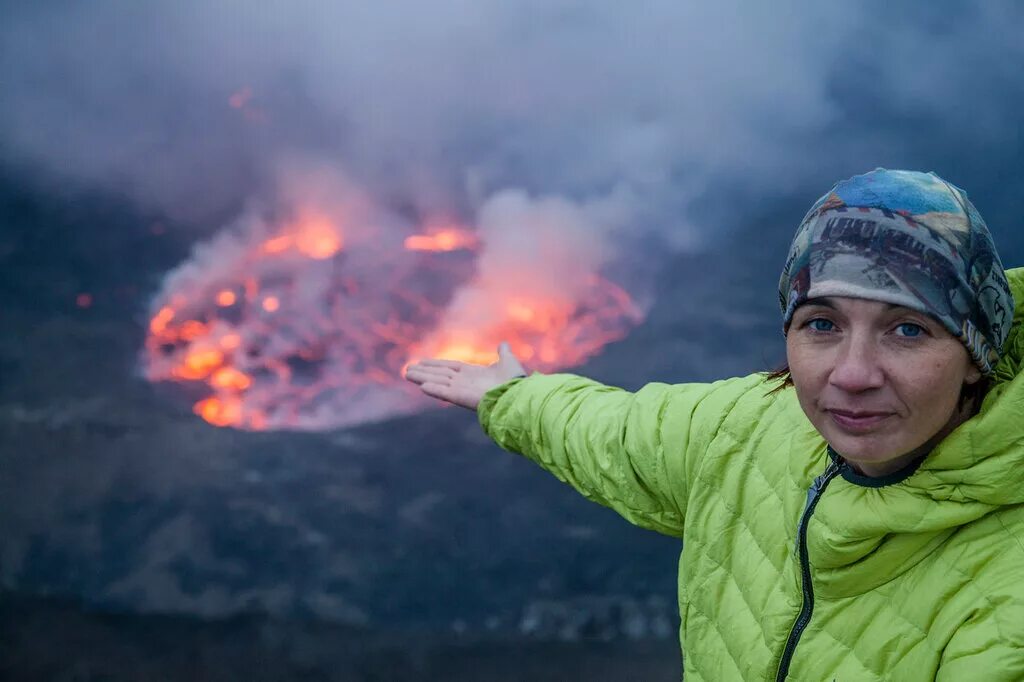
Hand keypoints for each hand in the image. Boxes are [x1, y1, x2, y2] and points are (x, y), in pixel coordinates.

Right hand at [404, 342, 526, 409]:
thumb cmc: (515, 382)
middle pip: (441, 375)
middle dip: (425, 371)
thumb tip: (503, 345)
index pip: (451, 368)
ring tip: (408, 374)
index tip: (422, 362)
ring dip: (423, 378)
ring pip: (439, 382)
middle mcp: (466, 382)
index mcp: (475, 374)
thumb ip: (504, 353)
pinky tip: (422, 385)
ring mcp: (464, 390)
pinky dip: (435, 389)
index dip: (436, 364)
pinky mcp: (463, 398)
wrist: (519, 396)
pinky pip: (447, 393)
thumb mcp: (508, 361)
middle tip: (408, 369)